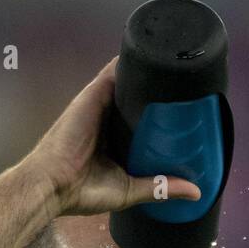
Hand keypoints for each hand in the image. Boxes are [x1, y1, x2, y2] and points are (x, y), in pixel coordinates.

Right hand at [23, 55, 201, 217]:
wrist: (51, 183)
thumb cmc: (82, 191)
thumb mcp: (128, 191)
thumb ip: (160, 187)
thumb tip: (196, 192)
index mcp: (115, 140)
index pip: (143, 120)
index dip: (163, 114)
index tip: (190, 112)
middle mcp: (109, 118)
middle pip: (139, 97)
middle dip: (160, 92)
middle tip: (191, 88)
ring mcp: (102, 103)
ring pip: (131, 80)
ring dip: (150, 73)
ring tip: (180, 67)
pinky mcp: (95, 93)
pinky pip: (118, 69)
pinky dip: (135, 61)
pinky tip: (156, 55)